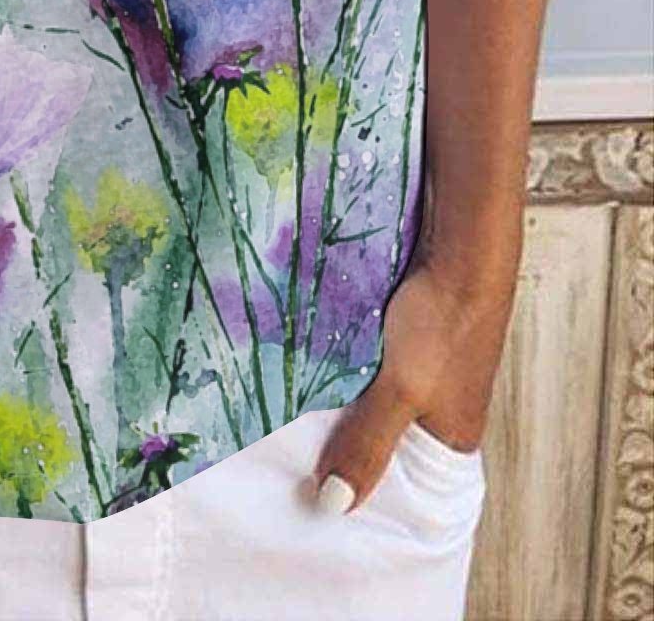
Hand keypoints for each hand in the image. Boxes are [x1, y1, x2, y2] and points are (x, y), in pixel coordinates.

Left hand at [310, 258, 510, 513]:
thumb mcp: (400, 391)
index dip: (363, 489)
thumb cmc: (443, 321)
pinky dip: (344, 367)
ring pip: (373, 398)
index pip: (405, 484)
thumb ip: (368, 443)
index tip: (312, 496)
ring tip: (288, 413)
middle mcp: (442, 409)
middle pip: (384, 440)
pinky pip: (370, 365)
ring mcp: (426, 371)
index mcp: (453, 436)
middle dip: (344, 444)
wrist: (462, 246)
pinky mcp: (409, 337)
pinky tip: (310, 367)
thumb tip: (337, 504)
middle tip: (288, 455)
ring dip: (340, 400)